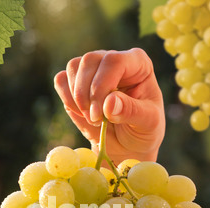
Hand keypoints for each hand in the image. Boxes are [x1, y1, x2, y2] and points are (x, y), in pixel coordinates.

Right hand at [54, 49, 165, 163]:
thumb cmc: (143, 130)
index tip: (100, 115)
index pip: (113, 61)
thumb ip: (131, 111)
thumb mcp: (147, 123)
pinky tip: (81, 114)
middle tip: (95, 120)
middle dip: (86, 94)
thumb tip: (109, 103)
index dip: (101, 87)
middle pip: (89, 60)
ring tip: (91, 119)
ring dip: (76, 97)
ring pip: (73, 67)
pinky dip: (67, 99)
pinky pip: (61, 80)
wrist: (129, 145)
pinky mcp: (77, 83)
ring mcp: (94, 69)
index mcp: (137, 63)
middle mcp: (114, 60)